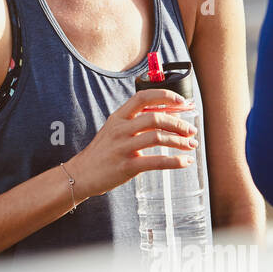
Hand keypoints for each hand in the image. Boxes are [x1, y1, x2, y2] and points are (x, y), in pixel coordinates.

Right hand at [65, 89, 197, 198]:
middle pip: (155, 118)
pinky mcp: (127, 166)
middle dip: (178, 123)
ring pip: (158, 138)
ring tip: (191, 145)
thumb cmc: (102, 153)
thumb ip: (134, 123)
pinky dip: (175, 161)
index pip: (142, 97)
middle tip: (190, 130)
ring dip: (179, 141)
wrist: (81, 174)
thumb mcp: (113, 131)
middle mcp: (120, 130)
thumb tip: (164, 117)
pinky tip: (185, 162)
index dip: (164, 96)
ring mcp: (123, 148)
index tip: (182, 102)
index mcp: (118, 118)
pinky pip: (156, 162)